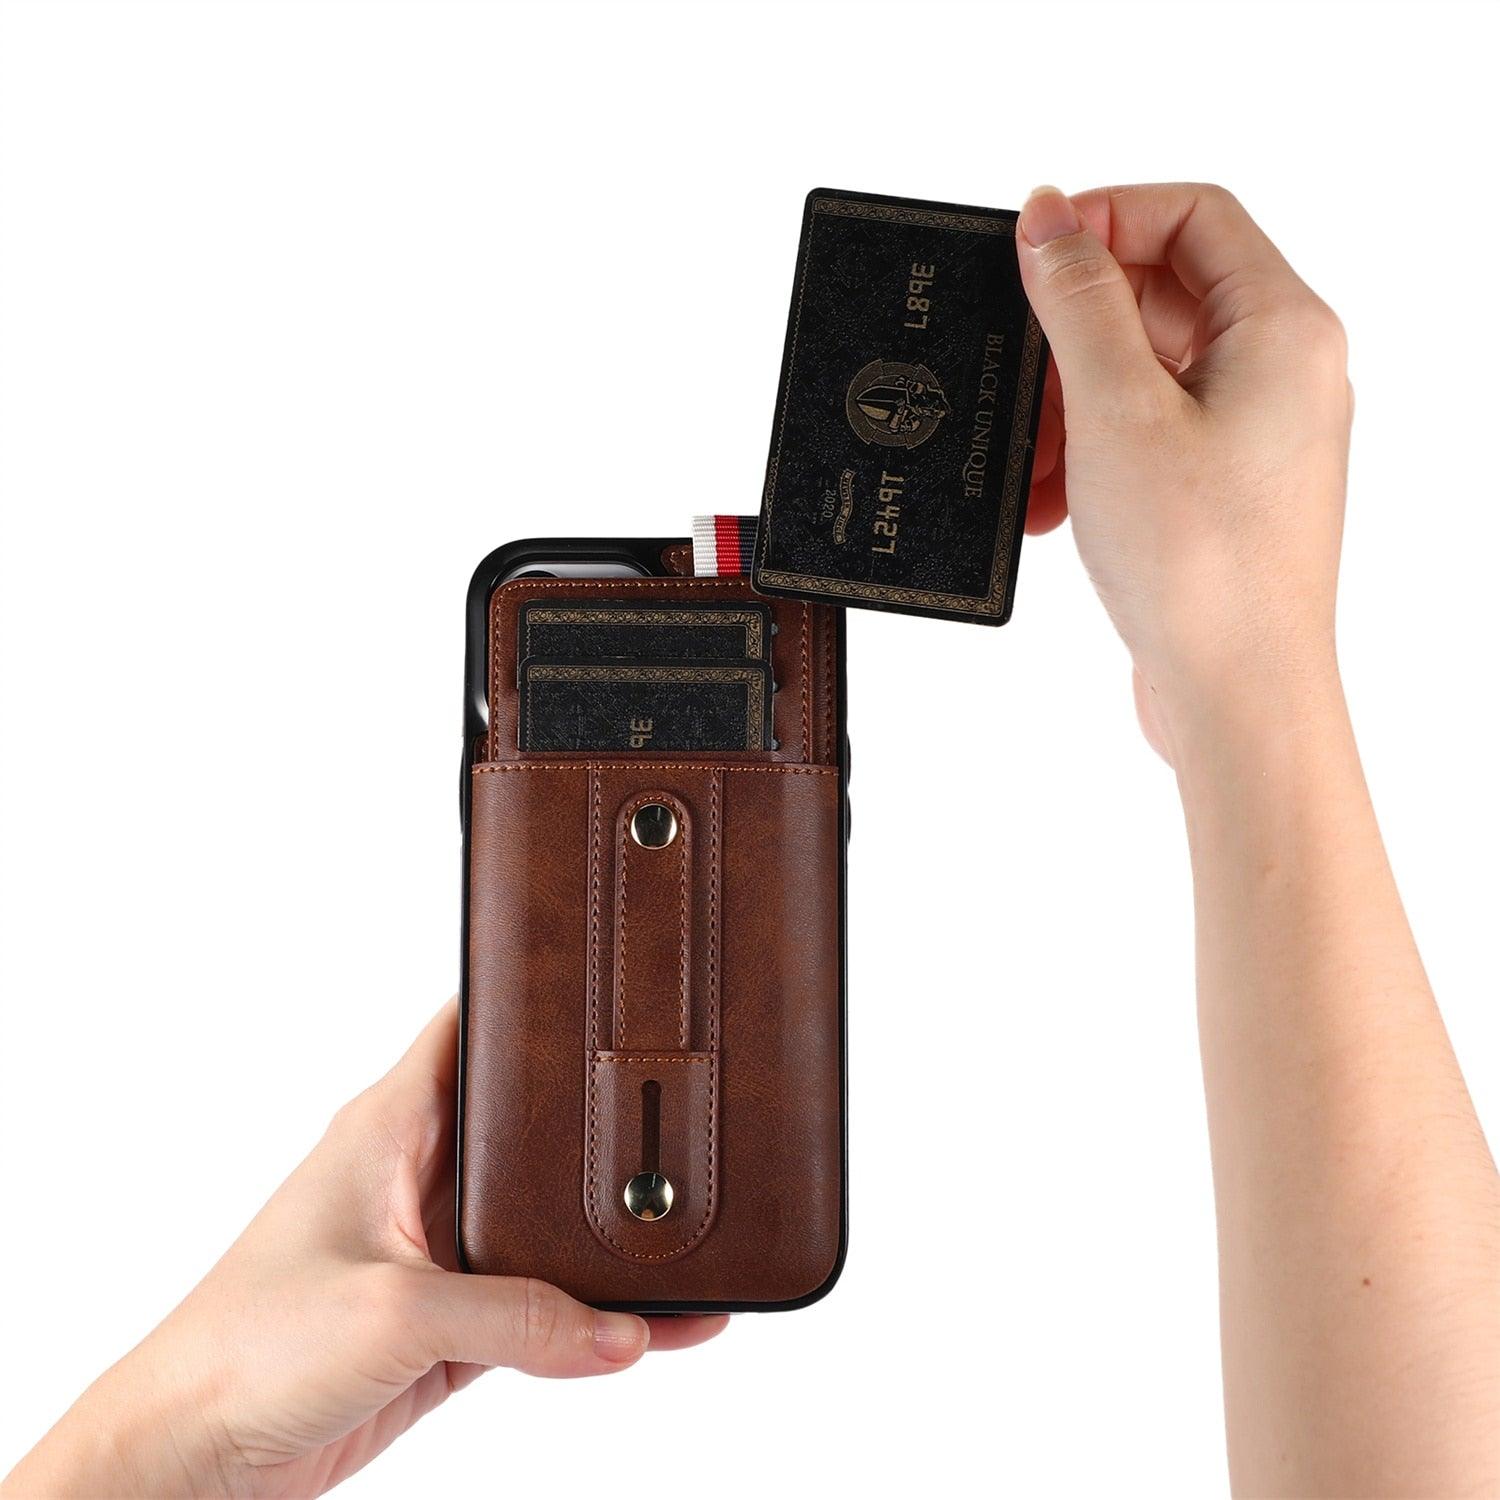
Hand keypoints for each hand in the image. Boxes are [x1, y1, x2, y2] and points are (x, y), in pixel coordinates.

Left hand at [3, 1001, 725, 1497]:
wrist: (190, 1461)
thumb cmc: (243, 1351)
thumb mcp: (393, 1313)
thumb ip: (517, 1318)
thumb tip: (621, 1329)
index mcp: (391, 1129)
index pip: (470, 1030)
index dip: (532, 1004)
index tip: (605, 988)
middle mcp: (418, 1178)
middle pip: (530, 1134)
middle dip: (600, 1131)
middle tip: (681, 1117)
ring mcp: (437, 1253)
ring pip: (545, 1229)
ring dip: (606, 1243)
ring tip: (687, 1243)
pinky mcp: (447, 1324)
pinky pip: (540, 1310)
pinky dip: (592, 1318)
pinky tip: (648, 1326)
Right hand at [1017, 182, 1353, 762]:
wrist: (1237, 694)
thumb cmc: (1204, 566)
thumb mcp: (1118, 412)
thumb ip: (1079, 305)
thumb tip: (1051, 218)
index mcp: (1282, 329)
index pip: (1194, 214)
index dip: (1106, 216)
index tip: (1033, 249)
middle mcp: (1281, 372)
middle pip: (1163, 295)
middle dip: (1074, 334)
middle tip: (1019, 368)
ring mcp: (1253, 434)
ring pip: (1143, 375)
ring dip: (1070, 406)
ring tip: (1030, 457)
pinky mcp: (1219, 491)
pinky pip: (1143, 440)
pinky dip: (1088, 457)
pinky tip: (1048, 501)